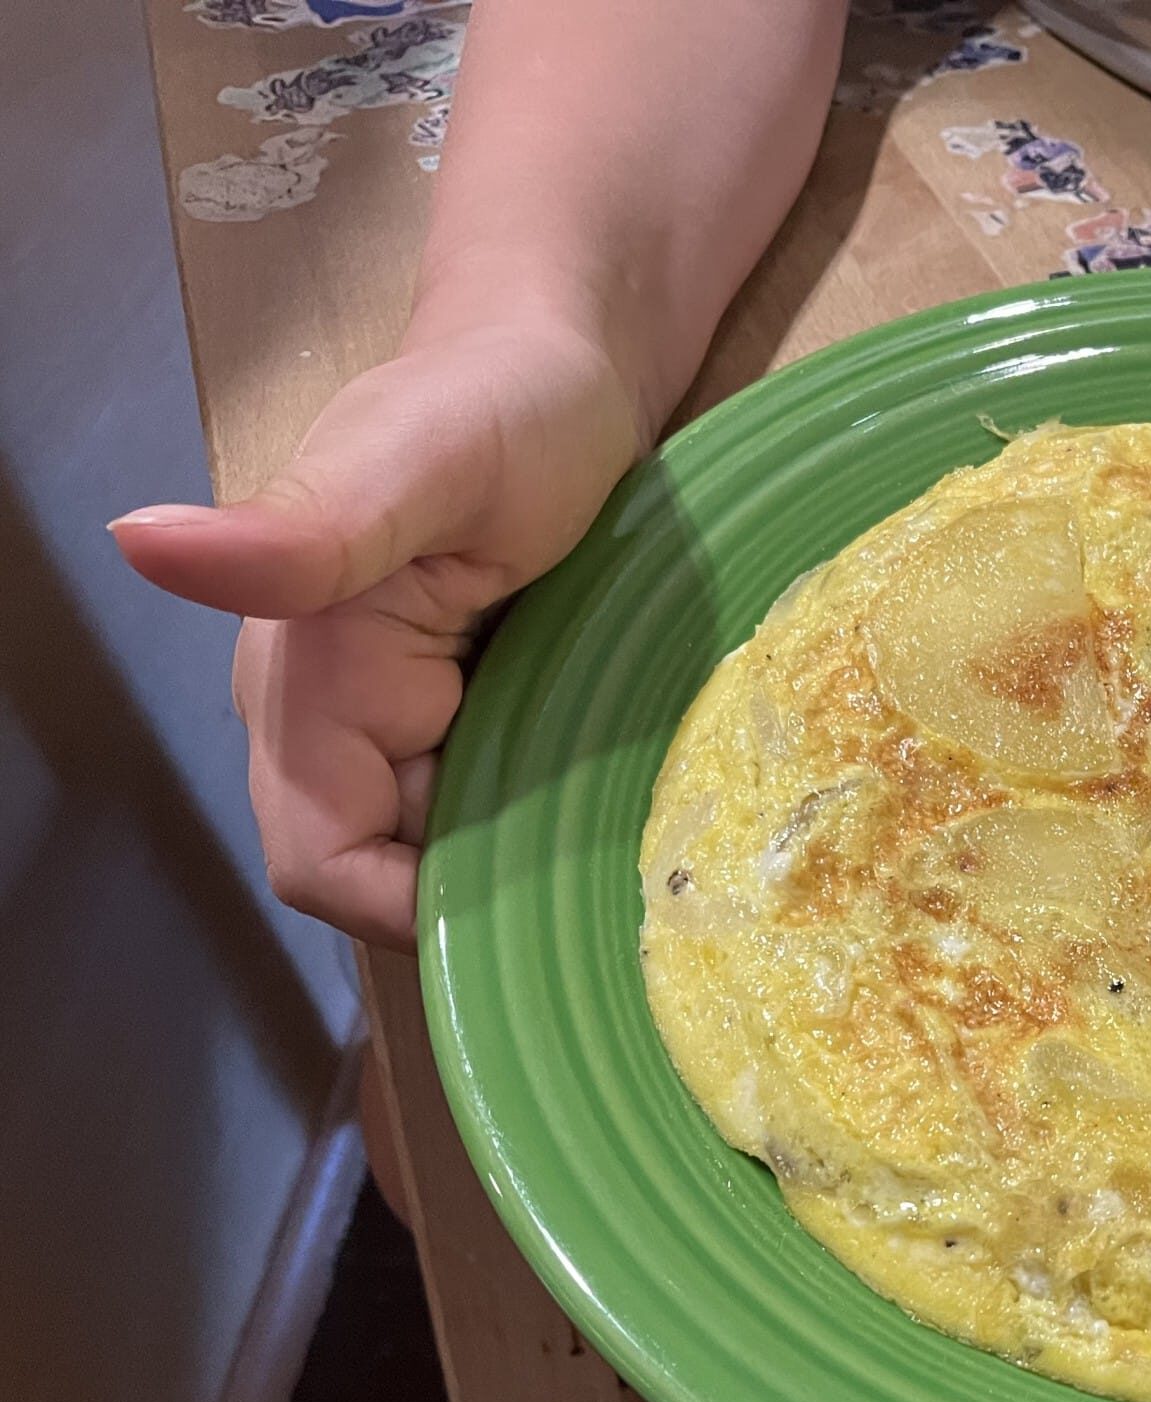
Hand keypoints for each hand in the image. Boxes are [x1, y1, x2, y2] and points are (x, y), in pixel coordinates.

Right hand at [113, 315, 646, 947]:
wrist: (563, 364)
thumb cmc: (500, 398)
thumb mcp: (422, 458)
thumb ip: (305, 528)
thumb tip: (143, 546)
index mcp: (304, 679)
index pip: (326, 865)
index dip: (411, 903)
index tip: (526, 880)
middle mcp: (331, 719)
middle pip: (392, 875)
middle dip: (489, 879)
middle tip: (607, 840)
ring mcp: (395, 723)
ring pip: (449, 852)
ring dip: (526, 853)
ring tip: (622, 812)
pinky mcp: (453, 717)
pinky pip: (486, 809)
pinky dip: (543, 815)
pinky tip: (612, 789)